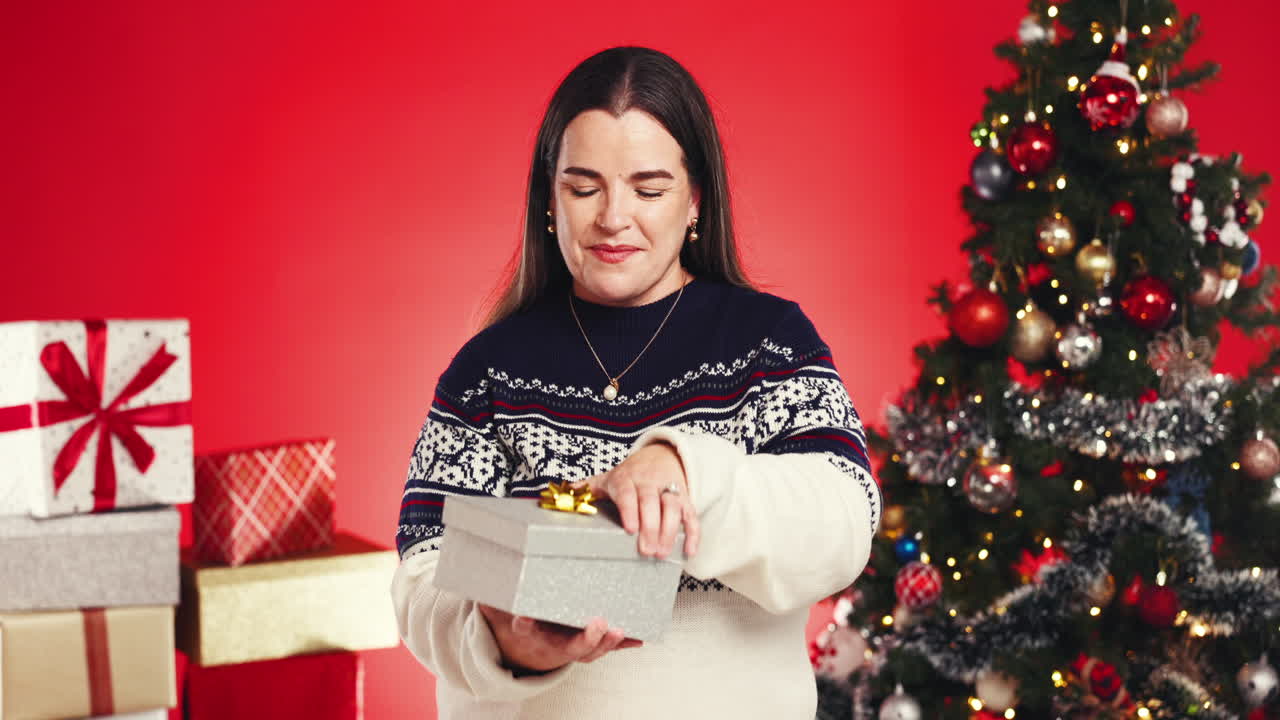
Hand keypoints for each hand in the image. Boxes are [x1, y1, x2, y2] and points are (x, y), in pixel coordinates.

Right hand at [476, 603, 641, 673]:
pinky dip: (624, 643)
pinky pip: (609, 646)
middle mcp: (555, 644)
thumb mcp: (503, 613)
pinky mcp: (592, 644)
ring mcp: (576, 646)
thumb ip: (495, 602)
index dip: (525, 625)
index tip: (524, 619)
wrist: (533, 648)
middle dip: (586, 639)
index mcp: (532, 634)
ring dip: (608, 643)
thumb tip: (481, 587)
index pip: (525, 629)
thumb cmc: (525, 625)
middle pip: (572, 648)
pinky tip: (638, 637)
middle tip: (596, 624)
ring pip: (593, 650)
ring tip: (620, 631)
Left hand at [584, 440, 699, 559]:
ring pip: (672, 506)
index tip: (631, 529)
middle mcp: (648, 482)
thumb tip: (568, 493)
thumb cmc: (630, 475)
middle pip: (651, 502)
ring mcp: (668, 489)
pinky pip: (691, 514)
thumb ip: (588, 488)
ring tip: (662, 552)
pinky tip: (688, 550)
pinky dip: (692, 532)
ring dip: (669, 531)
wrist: (660, 457)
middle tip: (647, 551)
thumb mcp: (608, 478)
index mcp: (626, 478)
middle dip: (651, 527)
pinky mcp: (684, 498)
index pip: (627, 493)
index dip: (630, 510)